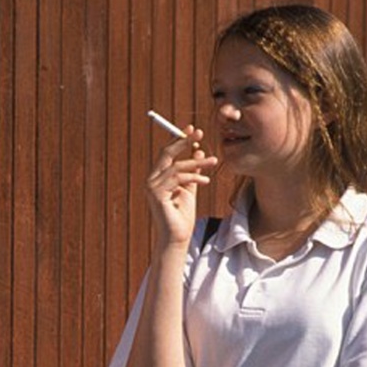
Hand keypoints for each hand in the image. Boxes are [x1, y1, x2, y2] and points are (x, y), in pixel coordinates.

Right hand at [144, 126, 216, 245]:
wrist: (177, 237)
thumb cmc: (182, 216)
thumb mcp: (191, 188)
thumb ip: (193, 171)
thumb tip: (199, 151)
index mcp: (158, 176)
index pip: (167, 153)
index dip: (179, 139)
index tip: (193, 130)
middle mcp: (152, 179)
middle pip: (167, 153)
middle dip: (184, 141)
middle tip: (199, 132)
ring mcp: (152, 187)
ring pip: (176, 166)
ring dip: (197, 162)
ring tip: (214, 162)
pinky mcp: (156, 194)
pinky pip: (178, 179)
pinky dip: (194, 177)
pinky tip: (206, 180)